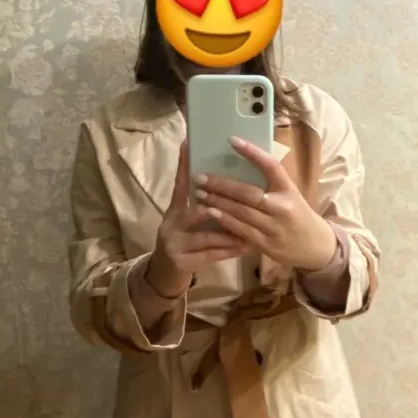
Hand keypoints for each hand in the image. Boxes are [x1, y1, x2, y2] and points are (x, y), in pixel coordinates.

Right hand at [146, 142, 249, 297]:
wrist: (165, 272)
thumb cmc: (184, 239)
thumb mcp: (187, 219)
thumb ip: (202, 202)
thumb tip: (222, 180)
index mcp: (174, 210)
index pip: (180, 184)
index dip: (184, 165)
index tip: (189, 145)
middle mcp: (171, 224)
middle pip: (196, 211)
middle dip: (219, 206)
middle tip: (243, 200)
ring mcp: (175, 244)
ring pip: (207, 236)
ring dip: (230, 231)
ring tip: (251, 227)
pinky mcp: (183, 261)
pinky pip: (211, 255)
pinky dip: (230, 250)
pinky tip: (246, 246)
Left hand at [193, 136, 335, 272]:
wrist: (315, 247)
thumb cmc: (297, 215)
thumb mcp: (290, 195)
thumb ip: (270, 183)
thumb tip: (241, 163)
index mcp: (289, 189)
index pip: (272, 166)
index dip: (253, 153)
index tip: (232, 140)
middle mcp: (283, 207)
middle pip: (249, 193)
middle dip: (222, 185)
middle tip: (200, 177)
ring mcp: (274, 227)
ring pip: (242, 212)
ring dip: (218, 202)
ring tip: (199, 193)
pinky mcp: (267, 244)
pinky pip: (241, 231)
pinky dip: (225, 221)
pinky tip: (210, 212)